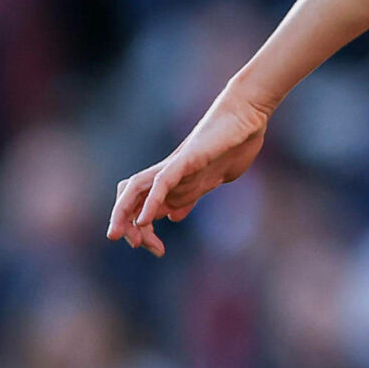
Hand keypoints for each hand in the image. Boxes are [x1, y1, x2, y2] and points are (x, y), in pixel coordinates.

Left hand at [106, 90, 271, 256]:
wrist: (247, 116)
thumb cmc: (235, 144)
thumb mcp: (213, 179)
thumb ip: (191, 197)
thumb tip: (171, 217)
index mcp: (174, 181)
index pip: (142, 207)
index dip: (143, 231)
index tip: (157, 250)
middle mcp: (166, 173)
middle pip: (129, 198)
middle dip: (125, 225)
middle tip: (137, 247)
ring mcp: (173, 165)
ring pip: (134, 189)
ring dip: (124, 214)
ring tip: (121, 236)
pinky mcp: (185, 160)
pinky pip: (160, 182)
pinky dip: (149, 202)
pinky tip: (144, 221)